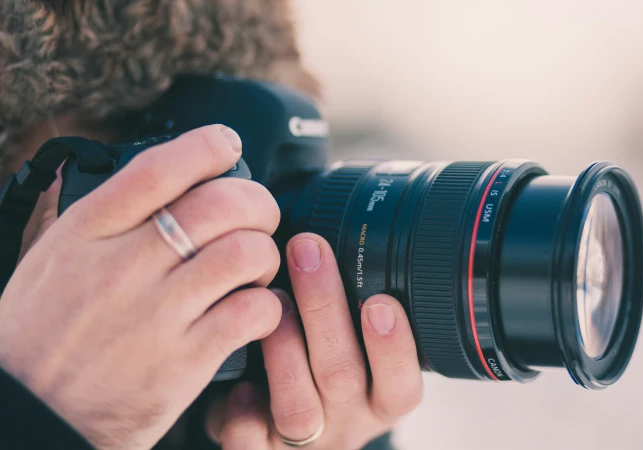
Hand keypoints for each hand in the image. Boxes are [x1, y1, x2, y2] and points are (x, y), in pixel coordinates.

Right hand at [0, 126, 282, 449]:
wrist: (31, 417)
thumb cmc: (38, 339)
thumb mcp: (48, 261)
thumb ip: (92, 215)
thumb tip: (120, 171)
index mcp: (88, 232)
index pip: (160, 168)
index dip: (209, 145)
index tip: (227, 144)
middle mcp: (125, 266)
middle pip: (222, 204)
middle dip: (258, 202)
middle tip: (258, 217)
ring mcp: (157, 314)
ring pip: (246, 252)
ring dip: (265, 255)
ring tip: (254, 269)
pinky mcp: (185, 360)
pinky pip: (254, 311)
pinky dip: (269, 306)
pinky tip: (255, 311)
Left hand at [207, 234, 422, 449]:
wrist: (280, 429)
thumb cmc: (319, 363)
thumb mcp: (352, 340)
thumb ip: (353, 300)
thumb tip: (337, 218)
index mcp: (381, 395)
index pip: (402, 383)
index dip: (395, 347)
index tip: (381, 300)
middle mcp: (348, 420)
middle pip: (344, 376)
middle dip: (326, 310)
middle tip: (309, 251)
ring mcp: (305, 441)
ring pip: (299, 409)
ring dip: (285, 351)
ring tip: (271, 302)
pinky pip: (250, 445)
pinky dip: (242, 416)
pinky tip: (237, 384)